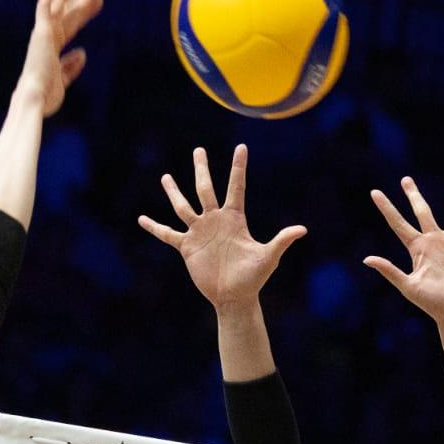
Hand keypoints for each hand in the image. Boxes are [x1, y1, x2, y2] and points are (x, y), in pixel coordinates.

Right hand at [16, 0, 102, 116]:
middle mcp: (47, 36)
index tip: (100, 0)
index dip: (86, 10)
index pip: (72, 23)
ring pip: (61, 3)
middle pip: (69, 9)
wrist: (34, 98)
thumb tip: (83, 52)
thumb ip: (72, 66)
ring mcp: (43, 32)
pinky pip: (47, 5)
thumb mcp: (64, 80)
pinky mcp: (40, 30)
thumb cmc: (46, 96)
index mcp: (52, 48)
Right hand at [138, 145, 306, 311]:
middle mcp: (215, 221)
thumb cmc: (254, 277)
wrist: (234, 297)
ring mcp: (200, 232)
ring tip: (166, 177)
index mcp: (234, 219)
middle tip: (198, 150)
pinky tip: (142, 219)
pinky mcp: (187, 247)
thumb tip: (302, 230)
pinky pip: (168, 234)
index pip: (236, 187)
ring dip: (174, 192)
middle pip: (205, 189)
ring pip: (183, 207)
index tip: (241, 146)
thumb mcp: (268, 257)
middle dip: (202, 169)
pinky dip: (155, 227)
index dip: (238, 168)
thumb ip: (281, 241)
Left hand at [365, 179, 443, 324]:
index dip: (386, 208)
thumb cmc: (431, 303)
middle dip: (414, 196)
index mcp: (417, 249)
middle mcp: (434, 243)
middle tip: (406, 179)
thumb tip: (367, 259)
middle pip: (423, 212)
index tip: (374, 192)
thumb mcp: (408, 286)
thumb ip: (389, 271)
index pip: (398, 224)